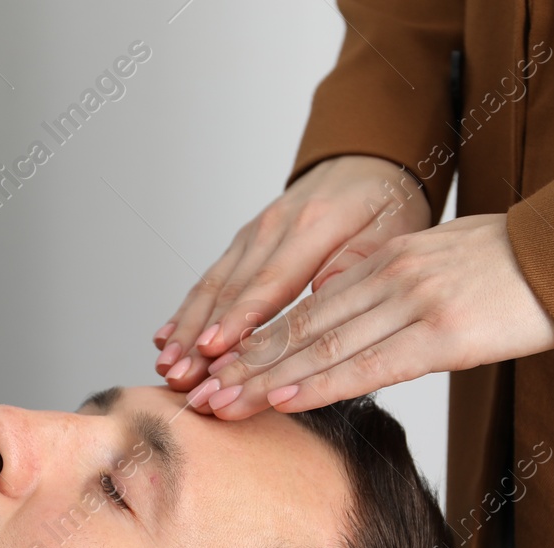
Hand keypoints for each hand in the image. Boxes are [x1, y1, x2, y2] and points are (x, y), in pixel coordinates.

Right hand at [153, 154, 432, 391]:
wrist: (366, 165)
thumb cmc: (383, 205)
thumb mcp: (387, 233)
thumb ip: (352, 270)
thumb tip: (320, 310)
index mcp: (312, 226)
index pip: (270, 282)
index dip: (239, 319)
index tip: (214, 350)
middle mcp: (273, 228)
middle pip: (229, 290)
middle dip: (200, 337)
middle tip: (182, 376)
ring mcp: (252, 235)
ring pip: (211, 286)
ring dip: (186, 330)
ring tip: (168, 367)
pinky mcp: (242, 245)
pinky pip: (209, 280)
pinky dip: (186, 312)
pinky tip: (166, 339)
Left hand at [180, 213, 553, 418]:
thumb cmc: (521, 269)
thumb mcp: (443, 264)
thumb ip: (392, 288)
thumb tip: (352, 315)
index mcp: (386, 261)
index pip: (304, 308)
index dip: (255, 342)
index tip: (216, 368)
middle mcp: (389, 278)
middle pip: (299, 329)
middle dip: (243, 365)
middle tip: (197, 395)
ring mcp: (413, 303)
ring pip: (321, 347)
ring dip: (265, 380)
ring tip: (222, 405)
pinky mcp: (443, 333)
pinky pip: (368, 364)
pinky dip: (320, 384)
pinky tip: (283, 399)